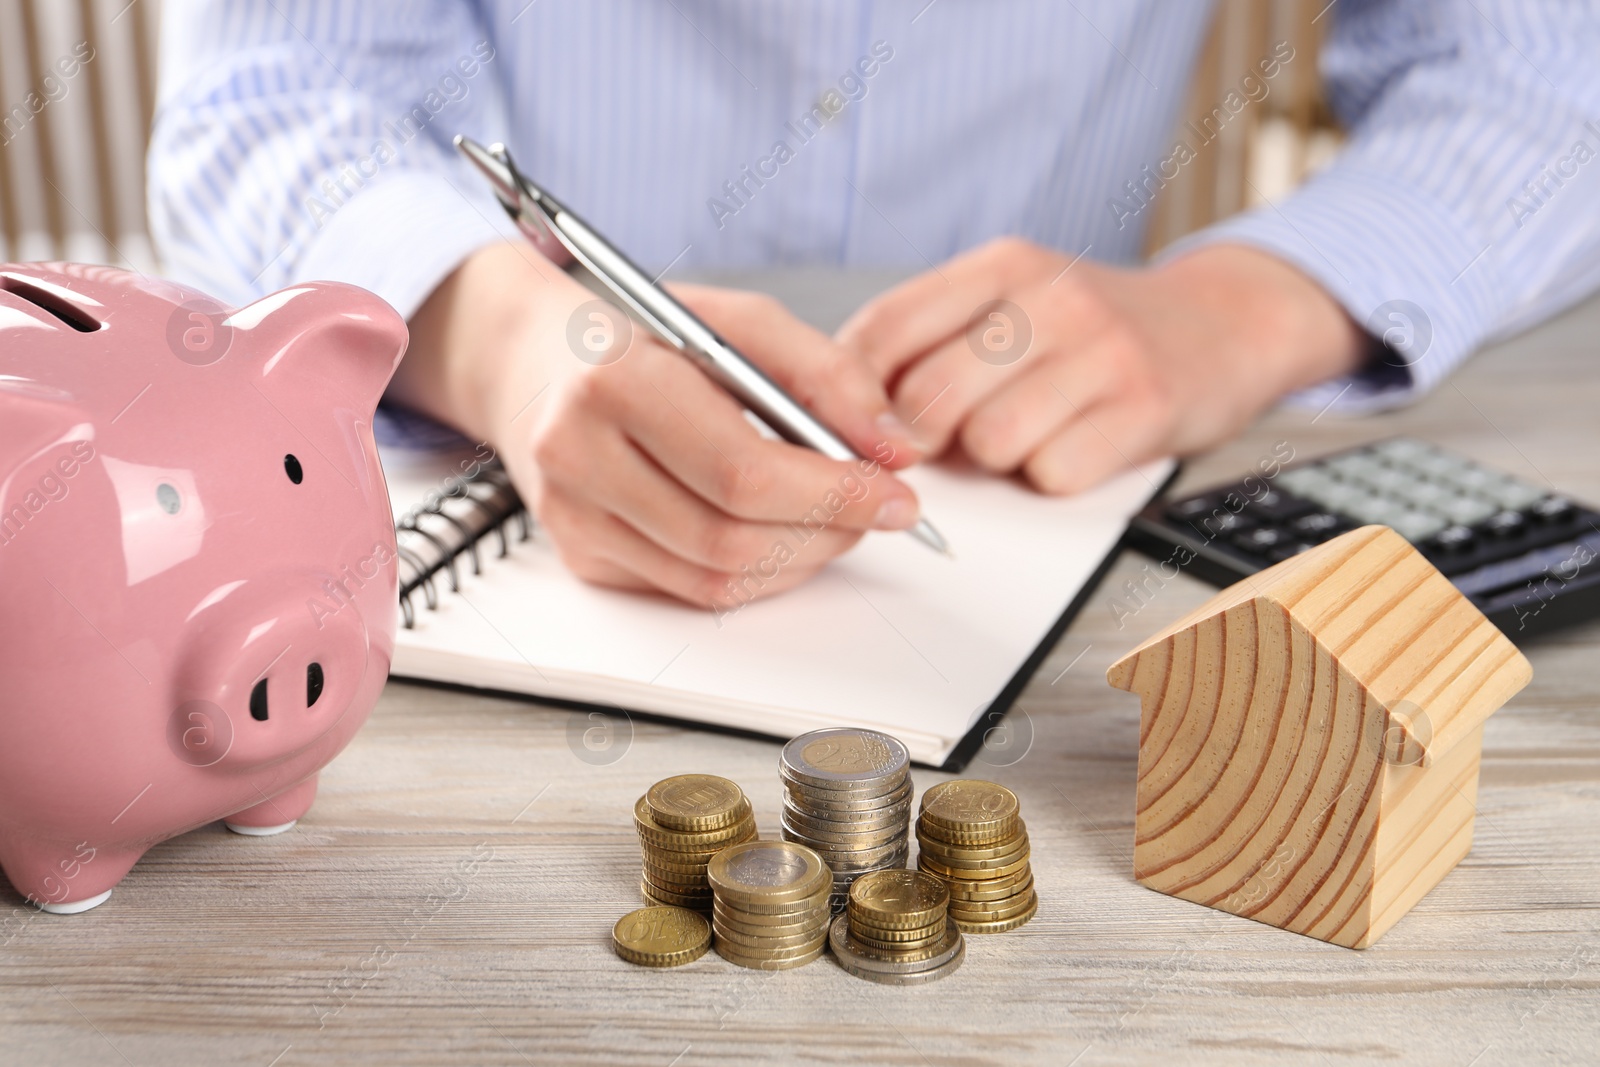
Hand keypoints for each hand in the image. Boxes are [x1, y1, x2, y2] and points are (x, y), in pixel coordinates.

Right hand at [392, 243, 923, 607]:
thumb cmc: (636, 334)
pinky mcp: (581, 555)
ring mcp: (572, 516)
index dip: (834, 494)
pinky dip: (757, 572)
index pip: (742, 470)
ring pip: (715, 578)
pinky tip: (784, 535)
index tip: (898, 493)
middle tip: (880, 510)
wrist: (528, 360)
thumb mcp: (735, 321)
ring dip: (801, 560)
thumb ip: (825, 375)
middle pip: (731, 535)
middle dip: (829, 531)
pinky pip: (690, 589)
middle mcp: (579, 455)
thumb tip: (895, 449)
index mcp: (616, 378)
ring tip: (839, 521)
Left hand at [837, 238, 1365, 494]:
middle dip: (923, 440)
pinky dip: (1052, 477)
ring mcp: (1102, 350)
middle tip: (945, 444)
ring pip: (989, 441)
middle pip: (929, 396)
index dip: (853, 392)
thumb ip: (934, 337)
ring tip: (1023, 437)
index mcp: (1003, 266)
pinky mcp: (1144, 407)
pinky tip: (1073, 447)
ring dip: (994, 460)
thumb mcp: (1014, 303)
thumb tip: (842, 399)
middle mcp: (1051, 297)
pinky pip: (1054, 473)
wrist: (1225, 323)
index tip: (852, 427)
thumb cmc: (1097, 330)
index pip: (888, 328)